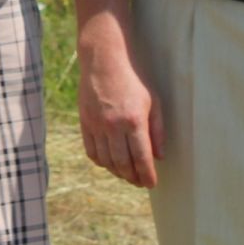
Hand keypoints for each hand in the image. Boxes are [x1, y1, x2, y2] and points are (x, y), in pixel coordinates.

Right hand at [77, 47, 164, 188]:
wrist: (104, 61)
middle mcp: (114, 126)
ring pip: (106, 161)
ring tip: (126, 174)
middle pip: (122, 164)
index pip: (141, 158)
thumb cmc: (134, 80)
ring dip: (117, 172)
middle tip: (140, 182)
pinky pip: (91, 151)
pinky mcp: (85, 123)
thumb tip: (159, 156)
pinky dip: (101, 162)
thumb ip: (157, 130)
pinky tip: (109, 163)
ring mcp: (97, 125)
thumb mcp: (153, 102)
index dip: (147, 175)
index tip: (152, 183)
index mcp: (134, 120)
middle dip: (133, 178)